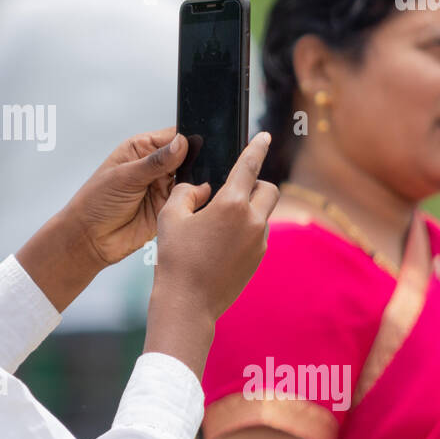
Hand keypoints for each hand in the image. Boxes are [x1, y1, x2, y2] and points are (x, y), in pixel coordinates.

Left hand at [63, 126, 190, 266]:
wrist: (90, 238)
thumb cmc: (96, 202)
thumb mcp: (125, 176)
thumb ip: (155, 161)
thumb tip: (182, 143)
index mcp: (141, 149)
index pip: (173, 136)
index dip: (187, 139)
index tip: (200, 144)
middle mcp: (155, 166)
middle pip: (187, 157)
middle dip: (195, 162)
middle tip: (195, 169)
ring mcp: (162, 187)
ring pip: (191, 179)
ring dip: (194, 182)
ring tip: (189, 187)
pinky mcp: (169, 208)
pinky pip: (189, 201)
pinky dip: (194, 200)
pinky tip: (191, 201)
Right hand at [153, 131, 278, 321]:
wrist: (188, 302)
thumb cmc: (175, 258)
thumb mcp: (170, 216)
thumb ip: (187, 192)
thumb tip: (201, 188)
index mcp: (230, 204)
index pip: (249, 166)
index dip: (257, 147)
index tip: (264, 136)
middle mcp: (251, 220)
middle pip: (269, 189)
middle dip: (256, 183)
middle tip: (233, 190)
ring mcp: (258, 241)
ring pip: (263, 213)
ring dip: (248, 209)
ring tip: (217, 223)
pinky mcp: (258, 258)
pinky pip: (256, 234)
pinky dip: (244, 230)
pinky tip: (220, 243)